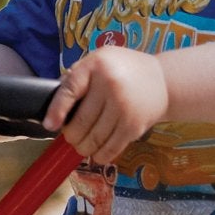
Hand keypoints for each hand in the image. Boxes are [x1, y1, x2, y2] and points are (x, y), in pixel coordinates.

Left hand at [46, 46, 170, 164]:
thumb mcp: (101, 59)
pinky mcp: (134, 126)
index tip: (50, 125)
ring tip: (81, 146)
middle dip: (70, 135)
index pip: (70, 90)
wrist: (164, 80)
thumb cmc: (125, 69)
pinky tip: (96, 154)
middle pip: (80, 121)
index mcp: (97, 66)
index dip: (56, 110)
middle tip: (70, 137)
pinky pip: (111, 147)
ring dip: (83, 147)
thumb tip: (55, 104)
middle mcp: (110, 85)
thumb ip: (78, 75)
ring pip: (94, 138)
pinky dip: (100, 155)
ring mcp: (124, 107)